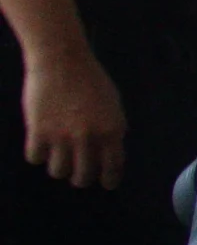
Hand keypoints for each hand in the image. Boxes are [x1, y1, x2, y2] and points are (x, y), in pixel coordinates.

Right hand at [20, 41, 124, 188]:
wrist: (62, 60)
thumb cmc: (89, 80)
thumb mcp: (112, 104)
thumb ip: (112, 129)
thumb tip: (108, 155)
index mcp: (112, 130)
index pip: (113, 167)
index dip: (109, 180)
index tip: (106, 184)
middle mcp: (89, 137)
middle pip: (82, 177)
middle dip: (80, 177)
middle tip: (77, 173)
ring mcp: (62, 136)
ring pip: (58, 171)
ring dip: (58, 165)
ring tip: (58, 154)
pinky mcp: (38, 132)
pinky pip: (35, 158)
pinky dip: (37, 153)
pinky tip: (41, 143)